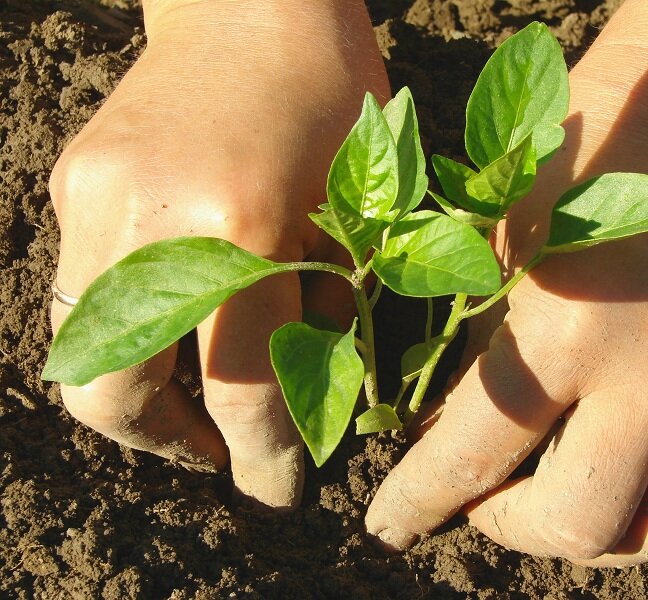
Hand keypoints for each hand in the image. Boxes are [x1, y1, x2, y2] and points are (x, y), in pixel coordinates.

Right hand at [49, 0, 388, 508]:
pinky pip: (80, 295)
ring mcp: (95, 201)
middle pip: (118, 395)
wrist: (248, 4)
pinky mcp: (72, 185)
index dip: (264, 458)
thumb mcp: (361, 209)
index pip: (241, 391)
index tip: (275, 489)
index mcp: (241, 226)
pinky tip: (171, 330)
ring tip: (191, 403)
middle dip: (170, 446)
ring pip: (82, 353)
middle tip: (221, 451)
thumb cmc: (331, 94)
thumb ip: (328, 311)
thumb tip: (308, 399)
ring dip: (136, 400)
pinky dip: (125, 335)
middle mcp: (150, 221)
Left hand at [366, 1, 647, 564]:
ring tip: (542, 504)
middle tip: (475, 502)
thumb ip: (472, 353)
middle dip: (506, 529)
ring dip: (584, 537)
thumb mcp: (497, 245)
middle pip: (577, 520)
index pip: (474, 450)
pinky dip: (641, 508)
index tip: (392, 525)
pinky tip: (604, 473)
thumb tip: (438, 435)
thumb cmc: (575, 156)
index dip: (420, 500)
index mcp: (566, 321)